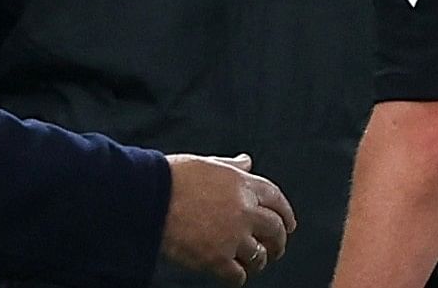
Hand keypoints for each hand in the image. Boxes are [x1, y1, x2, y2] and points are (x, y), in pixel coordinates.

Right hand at [160, 153, 295, 284]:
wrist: (148, 198)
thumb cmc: (171, 177)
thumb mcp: (206, 163)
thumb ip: (230, 166)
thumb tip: (247, 161)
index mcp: (242, 184)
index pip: (277, 200)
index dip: (286, 214)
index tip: (288, 224)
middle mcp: (244, 210)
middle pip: (275, 230)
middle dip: (278, 242)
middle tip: (275, 249)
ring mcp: (232, 236)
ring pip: (259, 256)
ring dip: (258, 260)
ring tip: (252, 262)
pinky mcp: (217, 258)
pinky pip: (238, 275)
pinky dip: (237, 277)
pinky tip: (231, 274)